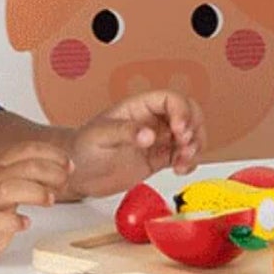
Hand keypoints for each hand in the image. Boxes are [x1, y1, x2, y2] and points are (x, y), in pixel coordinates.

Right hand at [0, 142, 70, 266]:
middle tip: (65, 181)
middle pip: (23, 167)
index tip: (69, 163)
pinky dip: (13, 221)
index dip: (50, 153)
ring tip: (49, 200)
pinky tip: (25, 223)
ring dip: (34, 192)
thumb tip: (57, 171)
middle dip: (50, 170)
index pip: (25, 151)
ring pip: (10, 189)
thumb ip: (24, 174)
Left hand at [68, 90, 205, 197]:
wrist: (78, 174)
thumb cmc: (83, 149)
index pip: (169, 99)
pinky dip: (190, 162)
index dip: (181, 111)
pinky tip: (181, 169)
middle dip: (194, 127)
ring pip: (190, 135)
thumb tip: (149, 134)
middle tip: (185, 144)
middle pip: (188, 113)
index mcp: (138, 108)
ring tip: (183, 161)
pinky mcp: (159, 158)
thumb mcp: (100, 137)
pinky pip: (184, 156)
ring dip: (195, 146)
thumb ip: (124, 132)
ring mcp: (157, 140)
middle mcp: (151, 121)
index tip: (179, 129)